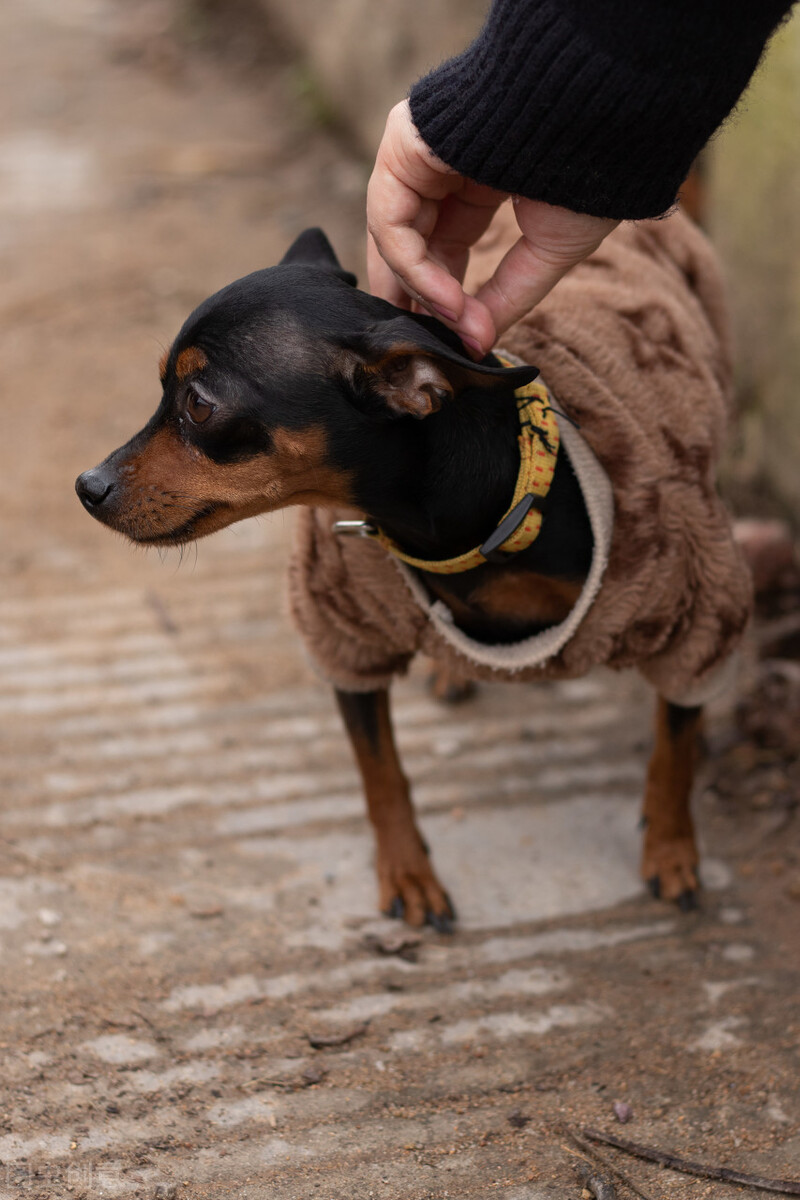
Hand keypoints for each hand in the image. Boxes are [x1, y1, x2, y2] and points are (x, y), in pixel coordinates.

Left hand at [367, 100, 618, 356]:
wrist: (599, 114)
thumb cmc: (589, 171)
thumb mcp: (548, 250)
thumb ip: (506, 297)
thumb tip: (476, 345)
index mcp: (475, 181)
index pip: (439, 247)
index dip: (442, 299)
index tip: (456, 343)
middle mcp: (440, 167)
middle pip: (407, 245)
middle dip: (413, 301)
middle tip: (424, 349)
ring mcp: (418, 153)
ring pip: (397, 239)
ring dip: (422, 293)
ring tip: (452, 330)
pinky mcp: (403, 145)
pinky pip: (394, 222)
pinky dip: (416, 269)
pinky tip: (448, 302)